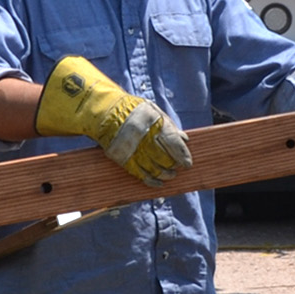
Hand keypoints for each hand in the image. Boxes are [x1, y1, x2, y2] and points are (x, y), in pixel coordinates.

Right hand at [35, 55, 192, 184]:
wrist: (105, 112)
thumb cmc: (133, 110)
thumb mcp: (153, 110)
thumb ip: (169, 125)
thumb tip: (185, 139)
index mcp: (153, 122)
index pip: (173, 142)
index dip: (183, 155)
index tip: (188, 163)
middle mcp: (144, 136)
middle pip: (164, 157)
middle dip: (174, 166)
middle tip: (178, 169)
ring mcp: (132, 147)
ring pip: (153, 167)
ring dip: (164, 174)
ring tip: (170, 176)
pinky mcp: (122, 157)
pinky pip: (139, 173)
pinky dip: (150, 180)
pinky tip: (158, 183)